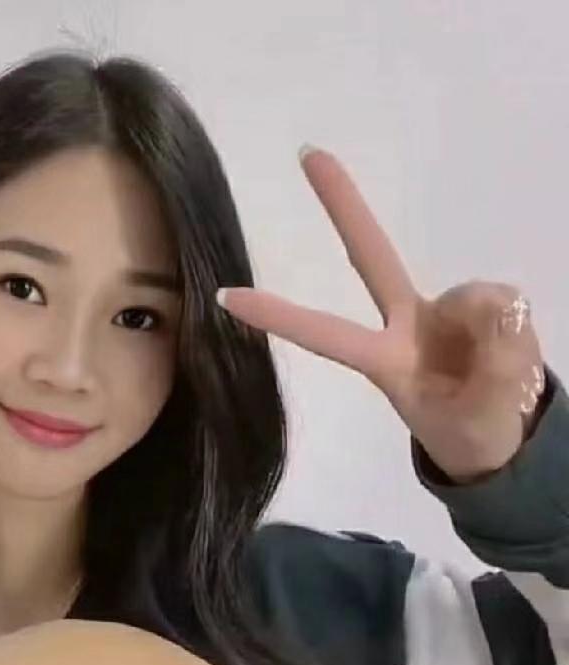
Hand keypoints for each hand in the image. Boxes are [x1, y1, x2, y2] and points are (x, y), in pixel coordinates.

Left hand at [217, 145, 547, 483]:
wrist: (508, 437)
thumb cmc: (473, 435)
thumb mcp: (479, 419)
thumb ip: (492, 365)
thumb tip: (498, 306)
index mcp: (383, 361)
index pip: (324, 334)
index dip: (278, 316)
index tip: (224, 296)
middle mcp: (405, 324)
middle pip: (371, 256)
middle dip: (344, 204)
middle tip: (306, 153)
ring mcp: (442, 310)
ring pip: (472, 296)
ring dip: (496, 332)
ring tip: (500, 372)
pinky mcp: (482, 303)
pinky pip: (503, 297)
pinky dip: (514, 324)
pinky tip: (510, 348)